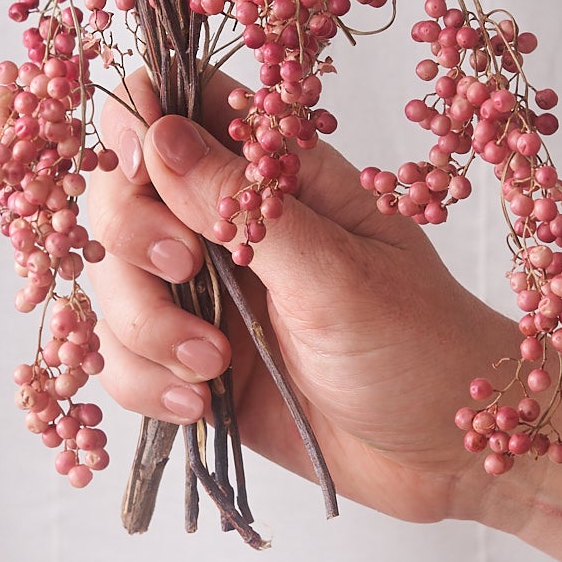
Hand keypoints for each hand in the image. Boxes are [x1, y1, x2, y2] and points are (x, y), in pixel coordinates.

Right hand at [81, 70, 515, 524]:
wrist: (448, 454)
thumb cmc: (421, 343)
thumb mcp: (337, 271)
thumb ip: (241, 205)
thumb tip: (156, 132)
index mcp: (278, 172)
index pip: (177, 107)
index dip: (136, 125)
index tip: (138, 170)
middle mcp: (229, 223)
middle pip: (119, 192)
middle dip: (135, 237)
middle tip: (188, 273)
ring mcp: (206, 294)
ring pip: (112, 281)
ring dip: (143, 326)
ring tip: (213, 366)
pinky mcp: (191, 362)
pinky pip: (122, 358)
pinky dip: (145, 381)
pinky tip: (201, 402)